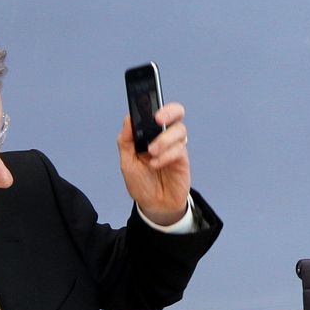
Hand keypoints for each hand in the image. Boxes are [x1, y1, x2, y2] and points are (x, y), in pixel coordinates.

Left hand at [117, 102, 190, 224]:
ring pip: (179, 130)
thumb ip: (126, 141)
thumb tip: (128, 119)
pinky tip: (155, 164)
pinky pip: (179, 149)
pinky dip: (166, 155)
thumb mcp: (127, 162)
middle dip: (169, 111)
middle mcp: (164, 136)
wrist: (154, 205)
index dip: (153, 103)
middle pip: (177, 112)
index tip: (144, 103)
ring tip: (152, 153)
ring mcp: (175, 147)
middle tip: (158, 119)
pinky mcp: (182, 159)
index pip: (156, 111)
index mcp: (150, 133)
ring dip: (164, 140)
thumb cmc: (141, 182)